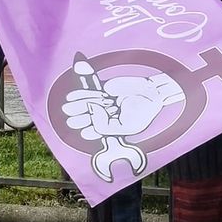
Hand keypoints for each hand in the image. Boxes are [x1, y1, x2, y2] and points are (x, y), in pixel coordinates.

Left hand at [63, 77, 183, 139]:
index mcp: (111, 128)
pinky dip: (81, 93)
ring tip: (68, 107)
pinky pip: (91, 91)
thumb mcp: (126, 127)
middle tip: (71, 120)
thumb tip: (91, 109)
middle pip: (89, 117)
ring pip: (88, 104)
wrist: (153, 94)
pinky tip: (72, 96)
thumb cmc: (142, 113)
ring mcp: (105, 103)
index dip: (88, 131)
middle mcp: (106, 115)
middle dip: (79, 118)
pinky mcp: (104, 90)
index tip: (84, 131)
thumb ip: (105, 125)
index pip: (96, 131)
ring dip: (78, 105)